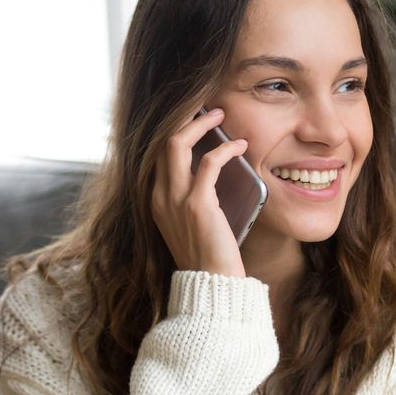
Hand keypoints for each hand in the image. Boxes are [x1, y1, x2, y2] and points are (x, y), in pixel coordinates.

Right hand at [151, 107, 247, 278]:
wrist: (211, 286)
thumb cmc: (207, 256)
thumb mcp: (189, 224)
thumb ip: (190, 198)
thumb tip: (210, 170)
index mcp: (155, 200)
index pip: (156, 154)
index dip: (175, 130)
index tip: (195, 118)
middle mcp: (159, 197)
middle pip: (160, 140)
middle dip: (183, 117)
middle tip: (207, 108)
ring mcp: (175, 200)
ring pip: (177, 143)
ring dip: (200, 122)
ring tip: (221, 115)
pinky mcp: (197, 205)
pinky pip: (209, 163)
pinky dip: (226, 149)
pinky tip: (240, 146)